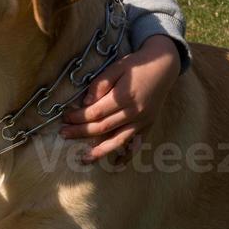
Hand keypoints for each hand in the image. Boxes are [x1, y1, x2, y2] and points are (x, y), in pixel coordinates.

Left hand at [59, 34, 180, 161]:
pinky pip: (137, 144)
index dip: (79, 117)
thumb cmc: (137, 65)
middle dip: (81, 132)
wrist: (164, 65)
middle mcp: (135, 112)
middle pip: (103, 127)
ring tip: (83, 159)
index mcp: (125, 97)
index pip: (96, 112)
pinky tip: (116, 164)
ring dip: (100, 151)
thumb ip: (100, 84)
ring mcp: (143, 121)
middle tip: (64, 134)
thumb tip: (85, 103)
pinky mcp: (149, 125)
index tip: (65, 118)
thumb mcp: (117, 67)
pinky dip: (127, 155)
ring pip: (118, 140)